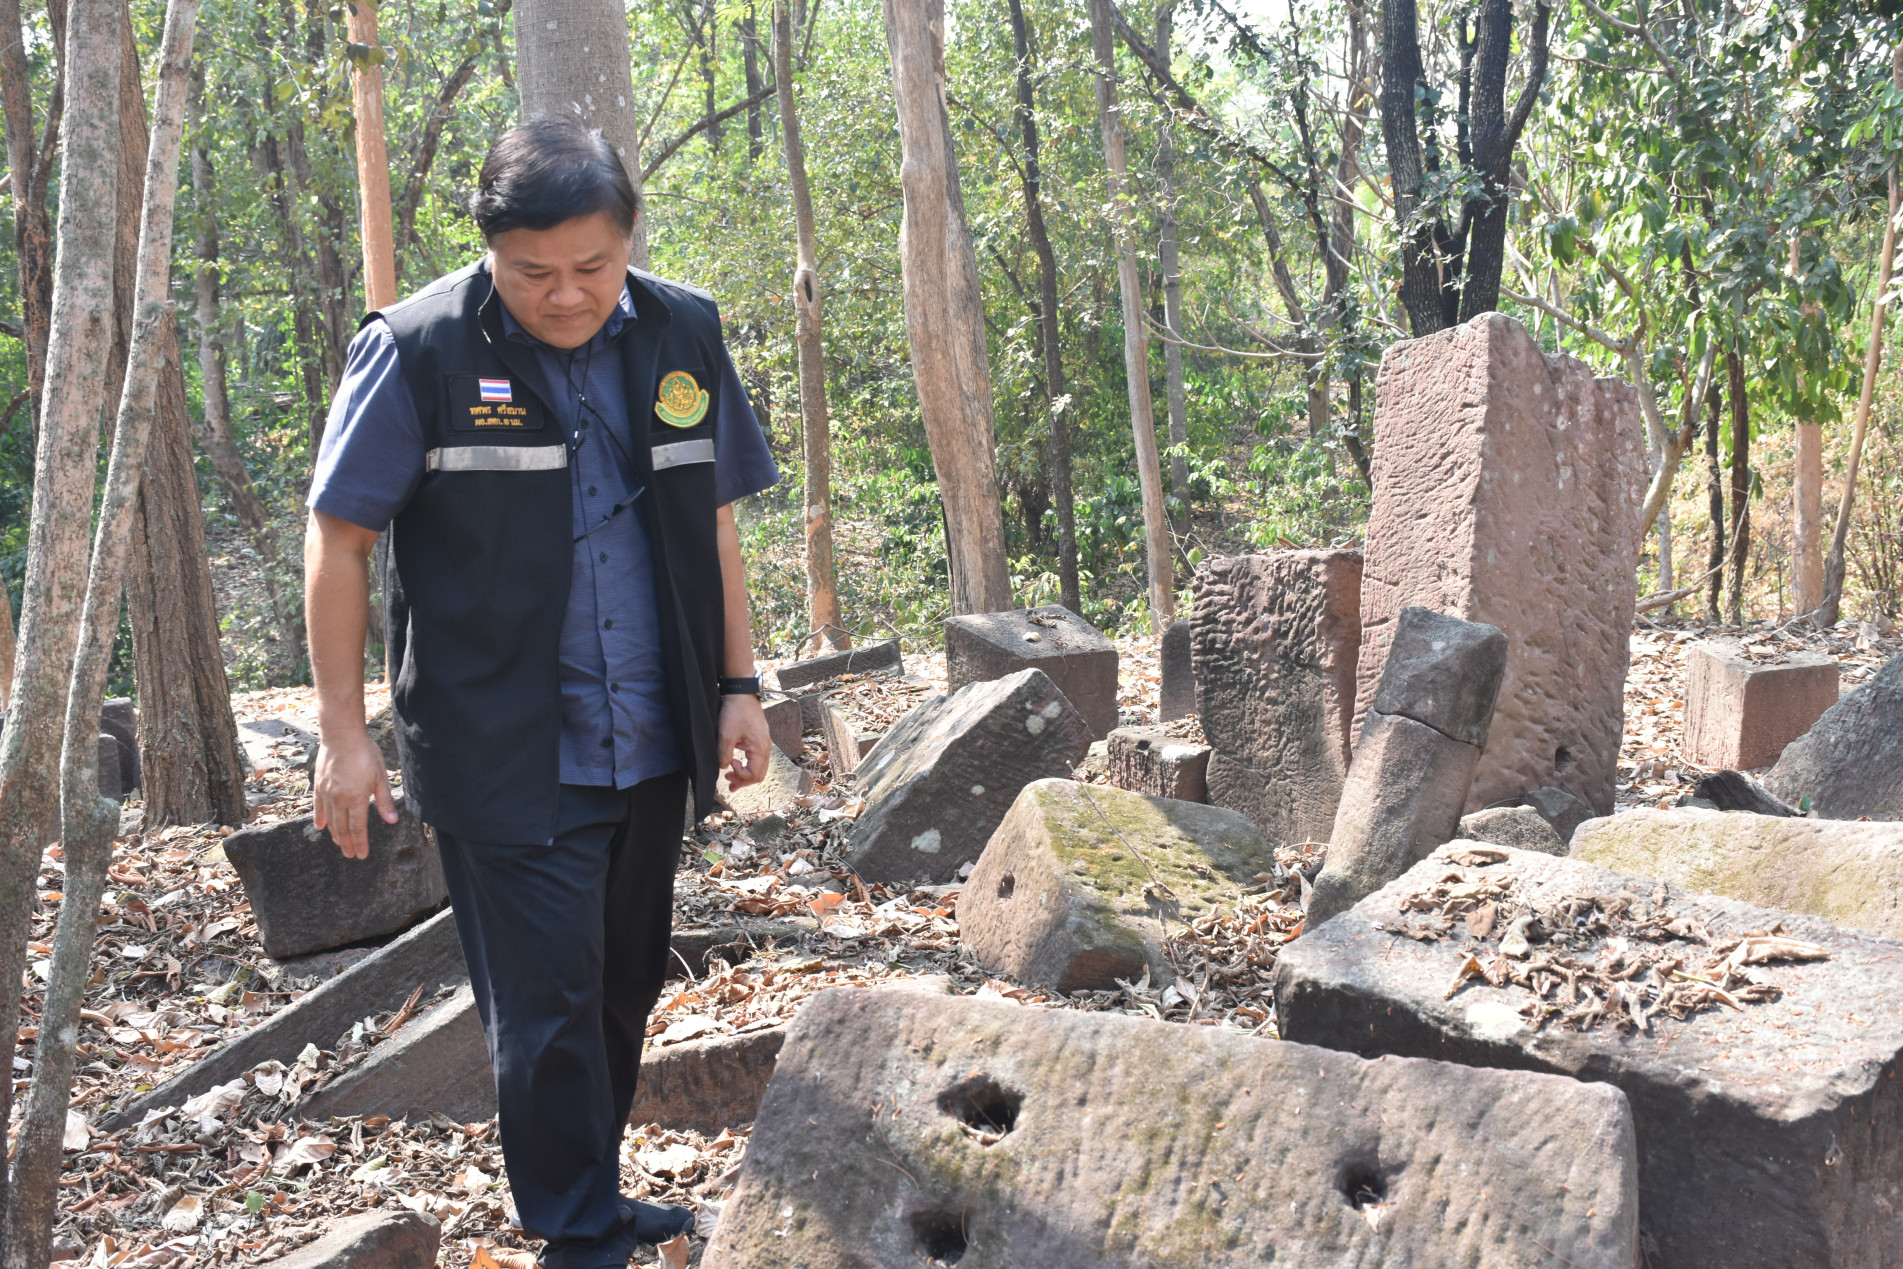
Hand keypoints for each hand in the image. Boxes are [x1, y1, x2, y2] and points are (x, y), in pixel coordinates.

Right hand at [312, 727, 397, 858]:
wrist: (341, 735)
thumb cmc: (365, 753)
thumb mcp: (380, 776)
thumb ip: (384, 800)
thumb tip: (392, 820)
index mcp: (356, 797)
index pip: (357, 827)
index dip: (360, 842)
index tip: (361, 855)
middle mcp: (338, 798)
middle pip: (342, 827)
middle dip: (347, 843)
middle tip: (350, 855)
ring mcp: (326, 792)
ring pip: (330, 820)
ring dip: (335, 834)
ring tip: (340, 844)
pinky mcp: (318, 785)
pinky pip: (318, 807)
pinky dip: (320, 818)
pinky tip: (321, 827)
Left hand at [718, 694, 770, 788]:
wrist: (741, 693)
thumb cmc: (735, 712)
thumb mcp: (726, 735)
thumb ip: (724, 755)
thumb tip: (724, 768)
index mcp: (761, 748)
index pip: (755, 774)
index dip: (741, 776)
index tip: (729, 766)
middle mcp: (766, 747)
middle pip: (759, 774)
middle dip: (744, 781)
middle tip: (729, 785)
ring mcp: (764, 743)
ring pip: (758, 767)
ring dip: (745, 774)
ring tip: (730, 776)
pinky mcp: (759, 738)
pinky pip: (757, 758)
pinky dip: (747, 764)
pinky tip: (735, 761)